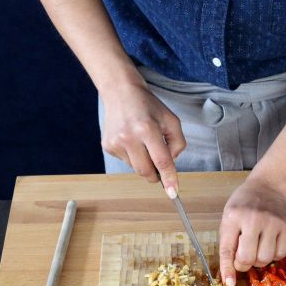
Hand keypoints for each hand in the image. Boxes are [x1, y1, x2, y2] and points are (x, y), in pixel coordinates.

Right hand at [100, 74, 185, 196]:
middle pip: (146, 171)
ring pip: (136, 168)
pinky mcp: (107, 146)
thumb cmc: (149, 106)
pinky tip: (132, 140)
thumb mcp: (171, 120)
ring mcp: (115, 143)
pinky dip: (133, 156)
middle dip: (156, 174)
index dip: (169, 178)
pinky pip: (126, 162)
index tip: (173, 193)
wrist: (120, 92)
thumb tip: (169, 165)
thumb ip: (178, 144)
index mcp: (147, 129)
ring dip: (144, 161)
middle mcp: (128, 137)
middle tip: (160, 164)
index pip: (161, 160)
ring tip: (143, 141)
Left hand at [218, 175, 285, 285]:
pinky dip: (273, 254)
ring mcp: (273, 222)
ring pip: (265, 259)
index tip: (229, 284)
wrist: (267, 187)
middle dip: (243, 264)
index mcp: (233, 216)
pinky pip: (280, 255)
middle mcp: (254, 219)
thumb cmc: (243, 206)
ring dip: (259, 260)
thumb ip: (228, 244)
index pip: (228, 249)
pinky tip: (269, 242)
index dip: (228, 269)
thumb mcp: (229, 219)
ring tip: (257, 247)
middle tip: (243, 256)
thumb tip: (230, 277)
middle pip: (248, 258)